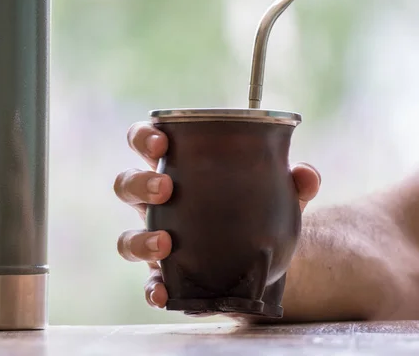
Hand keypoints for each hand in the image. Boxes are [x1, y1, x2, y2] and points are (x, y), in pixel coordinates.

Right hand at [113, 121, 321, 309]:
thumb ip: (291, 182)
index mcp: (177, 170)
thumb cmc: (254, 212)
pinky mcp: (165, 276)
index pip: (145, 144)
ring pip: (126, 237)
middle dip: (139, 183)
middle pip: (126, 185)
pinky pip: (147, 283)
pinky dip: (151, 289)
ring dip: (139, 238)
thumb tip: (305, 174)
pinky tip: (162, 293)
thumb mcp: (276, 193)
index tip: (161, 142)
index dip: (144, 138)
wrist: (260, 260)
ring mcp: (157, 240)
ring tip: (166, 243)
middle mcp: (159, 204)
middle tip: (165, 188)